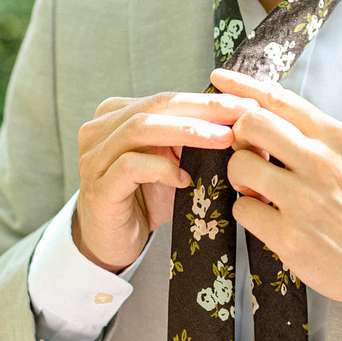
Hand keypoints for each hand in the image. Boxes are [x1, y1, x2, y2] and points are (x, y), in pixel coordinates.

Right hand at [75, 91, 257, 272]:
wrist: (112, 242)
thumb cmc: (144, 200)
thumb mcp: (173, 163)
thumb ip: (194, 142)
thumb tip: (244, 126)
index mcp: (117, 115)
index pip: (167, 98)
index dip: (208, 100)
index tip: (247, 104)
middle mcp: (100, 130)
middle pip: (156, 105)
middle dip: (204, 108)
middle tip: (243, 114)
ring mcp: (94, 158)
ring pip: (141, 128)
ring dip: (188, 131)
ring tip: (224, 139)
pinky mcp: (98, 188)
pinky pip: (130, 166)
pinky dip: (162, 168)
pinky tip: (185, 179)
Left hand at [213, 68, 341, 324]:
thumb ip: (321, 138)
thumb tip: (278, 118)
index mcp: (337, 139)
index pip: (279, 99)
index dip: (242, 85)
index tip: (220, 80)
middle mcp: (320, 163)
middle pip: (250, 124)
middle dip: (238, 135)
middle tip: (248, 153)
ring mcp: (303, 200)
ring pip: (240, 165)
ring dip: (240, 176)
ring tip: (258, 190)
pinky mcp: (290, 237)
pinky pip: (242, 209)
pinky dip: (247, 211)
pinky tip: (266, 218)